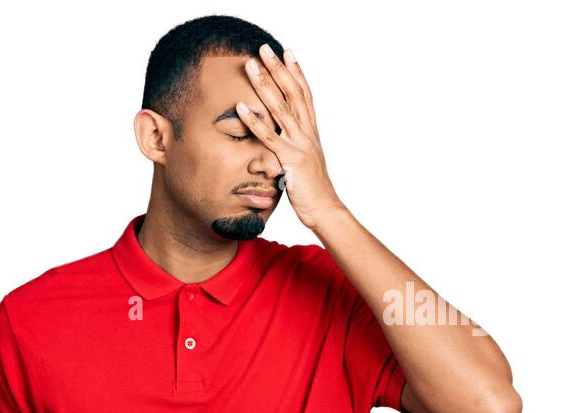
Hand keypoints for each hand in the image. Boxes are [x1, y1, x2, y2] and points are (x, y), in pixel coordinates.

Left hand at [238, 44, 343, 230]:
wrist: (325, 210)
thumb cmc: (313, 191)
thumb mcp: (303, 165)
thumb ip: (290, 150)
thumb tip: (277, 145)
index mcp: (311, 133)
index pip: (305, 95)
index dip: (296, 72)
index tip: (287, 52)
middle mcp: (307, 134)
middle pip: (293, 94)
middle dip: (278, 69)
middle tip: (265, 48)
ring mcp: (299, 145)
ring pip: (280, 108)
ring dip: (264, 85)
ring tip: (250, 65)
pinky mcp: (289, 160)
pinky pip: (268, 137)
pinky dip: (254, 121)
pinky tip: (241, 106)